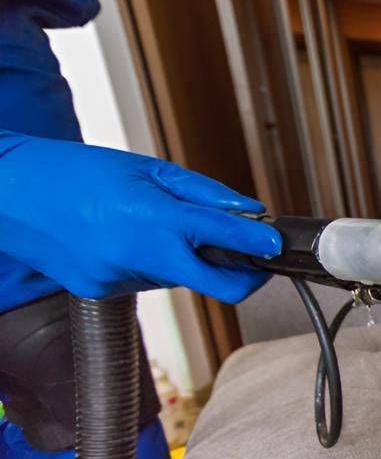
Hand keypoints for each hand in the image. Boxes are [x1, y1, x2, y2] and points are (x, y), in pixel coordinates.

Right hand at [0, 132, 280, 302]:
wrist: (5, 193)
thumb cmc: (72, 171)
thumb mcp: (146, 168)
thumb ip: (204, 194)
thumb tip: (249, 212)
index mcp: (153, 217)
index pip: (225, 239)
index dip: (260, 244)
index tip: (276, 245)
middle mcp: (139, 255)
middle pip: (218, 285)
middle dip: (243, 275)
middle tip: (250, 255)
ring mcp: (120, 279)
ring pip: (182, 279)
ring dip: (189, 260)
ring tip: (156, 225)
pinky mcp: (104, 291)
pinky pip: (149, 281)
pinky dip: (154, 263)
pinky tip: (126, 238)